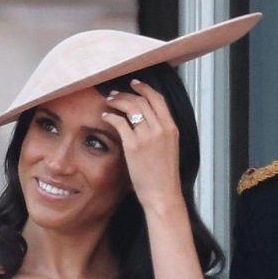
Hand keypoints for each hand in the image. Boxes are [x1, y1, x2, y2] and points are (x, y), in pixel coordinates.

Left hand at [102, 79, 183, 213]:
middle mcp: (161, 129)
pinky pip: (119, 122)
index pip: (158, 99)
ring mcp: (147, 136)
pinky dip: (111, 116)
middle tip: (115, 93)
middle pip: (142, 100)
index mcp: (171, 128)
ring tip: (109, 102)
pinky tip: (106, 116)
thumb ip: (160, 132)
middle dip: (126, 93)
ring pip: (131, 107)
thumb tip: (145, 120)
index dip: (145, 88)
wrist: (162, 194)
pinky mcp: (133, 146)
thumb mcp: (169, 148)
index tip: (135, 84)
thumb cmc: (163, 175)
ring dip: (118, 101)